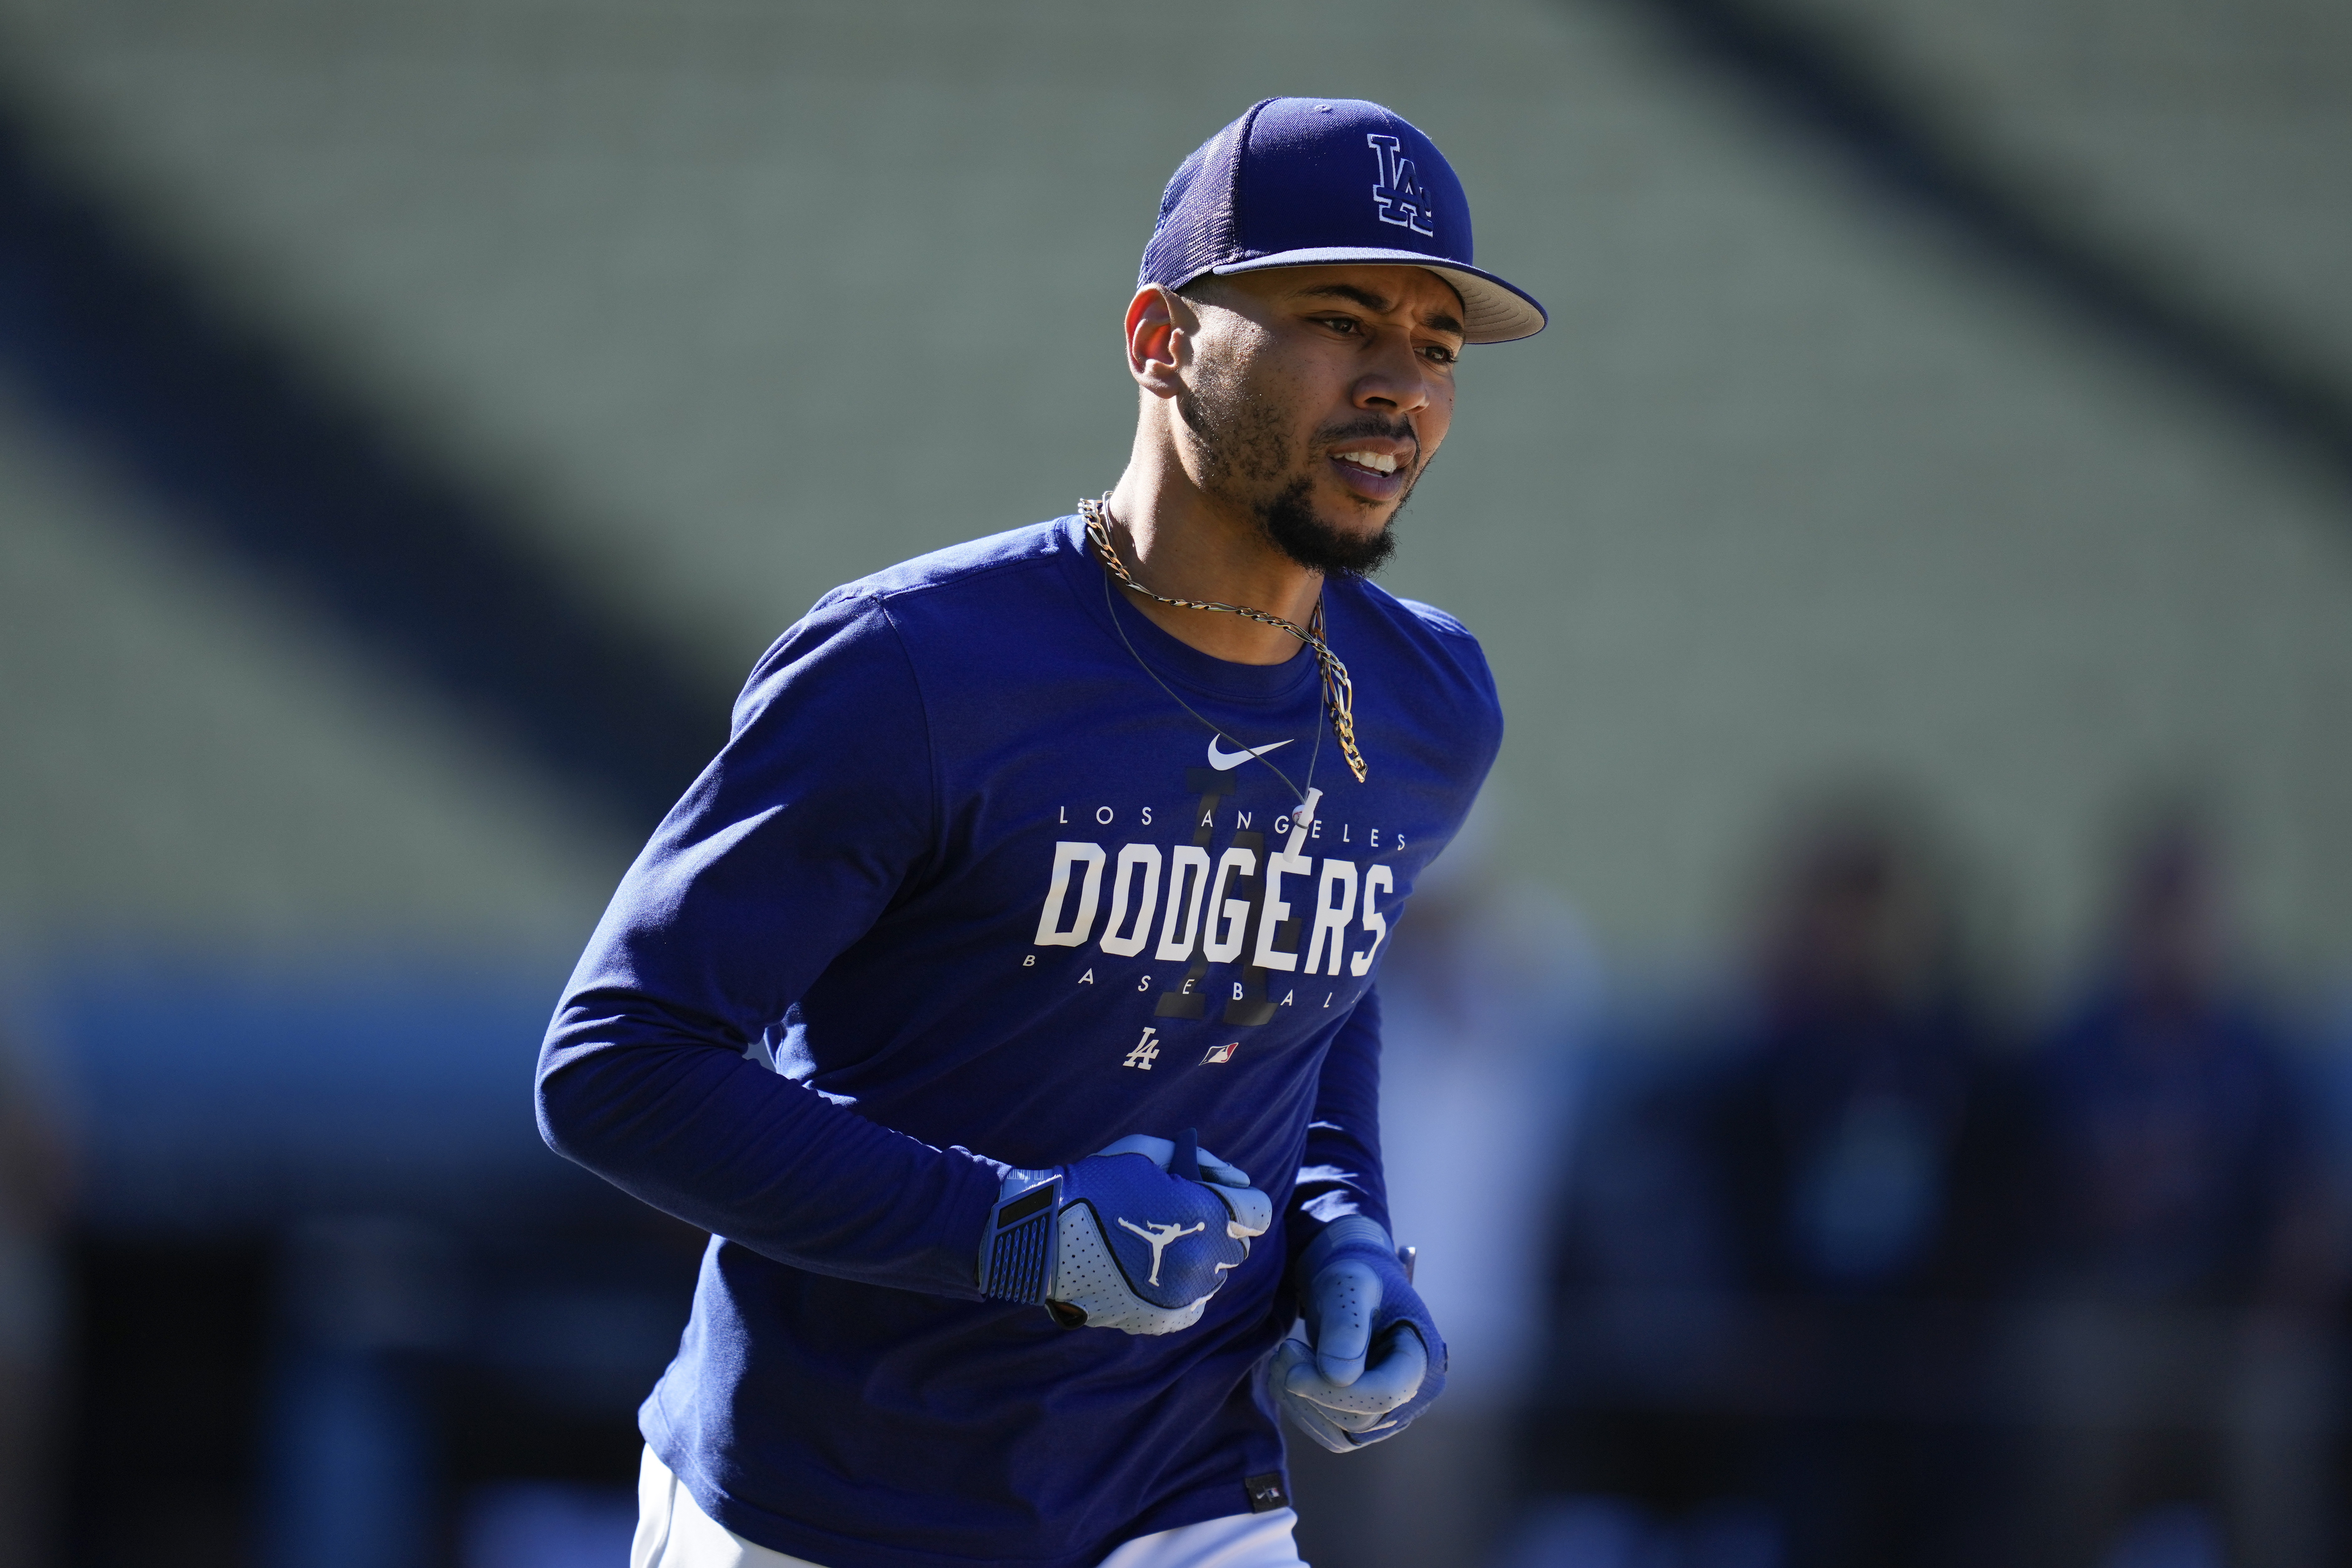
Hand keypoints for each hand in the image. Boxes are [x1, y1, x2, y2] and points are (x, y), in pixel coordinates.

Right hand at [979, 1129, 1272, 1333]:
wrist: (1046, 1235)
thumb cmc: (1097, 1183)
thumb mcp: (1149, 1150)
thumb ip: (1203, 1162)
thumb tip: (1237, 1181)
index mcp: (1208, 1214)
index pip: (1257, 1211)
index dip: (1238, 1200)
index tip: (1216, 1195)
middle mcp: (1205, 1259)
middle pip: (1237, 1247)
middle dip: (1218, 1230)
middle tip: (1179, 1219)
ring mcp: (1185, 1295)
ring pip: (1214, 1278)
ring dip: (1198, 1261)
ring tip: (1158, 1247)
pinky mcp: (1164, 1320)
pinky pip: (1192, 1306)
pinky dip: (1181, 1291)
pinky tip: (1152, 1274)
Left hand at [1270, 1216, 1445, 1450]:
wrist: (1347, 1285)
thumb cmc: (1353, 1276)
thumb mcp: (1349, 1285)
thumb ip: (1347, 1326)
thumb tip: (1339, 1378)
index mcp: (1421, 1358)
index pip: (1385, 1393)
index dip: (1335, 1391)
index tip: (1292, 1373)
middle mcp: (1411, 1395)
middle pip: (1359, 1418)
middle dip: (1313, 1389)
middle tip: (1285, 1349)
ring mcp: (1386, 1412)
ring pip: (1339, 1433)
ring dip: (1300, 1402)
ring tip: (1283, 1358)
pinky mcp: (1359, 1419)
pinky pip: (1328, 1431)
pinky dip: (1300, 1408)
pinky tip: (1286, 1376)